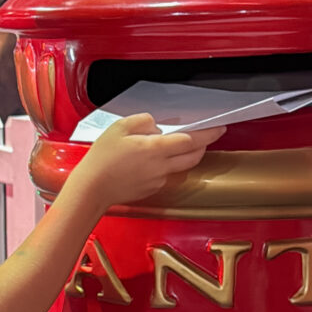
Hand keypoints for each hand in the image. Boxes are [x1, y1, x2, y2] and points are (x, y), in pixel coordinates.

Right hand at [76, 112, 224, 213]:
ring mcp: (158, 180)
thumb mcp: (120, 127)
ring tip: (179, 145)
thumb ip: (143, 121)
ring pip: (182, 167)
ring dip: (186, 156)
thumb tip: (156, 127)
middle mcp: (162, 167)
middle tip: (205, 136)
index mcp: (156, 149)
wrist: (92, 188)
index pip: (192, 140)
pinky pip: (167, 175)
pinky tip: (154, 160)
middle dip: (203, 145)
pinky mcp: (152, 189)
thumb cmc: (102, 158)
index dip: (209, 134)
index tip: (219, 128)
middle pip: (194, 156)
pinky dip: (168, 165)